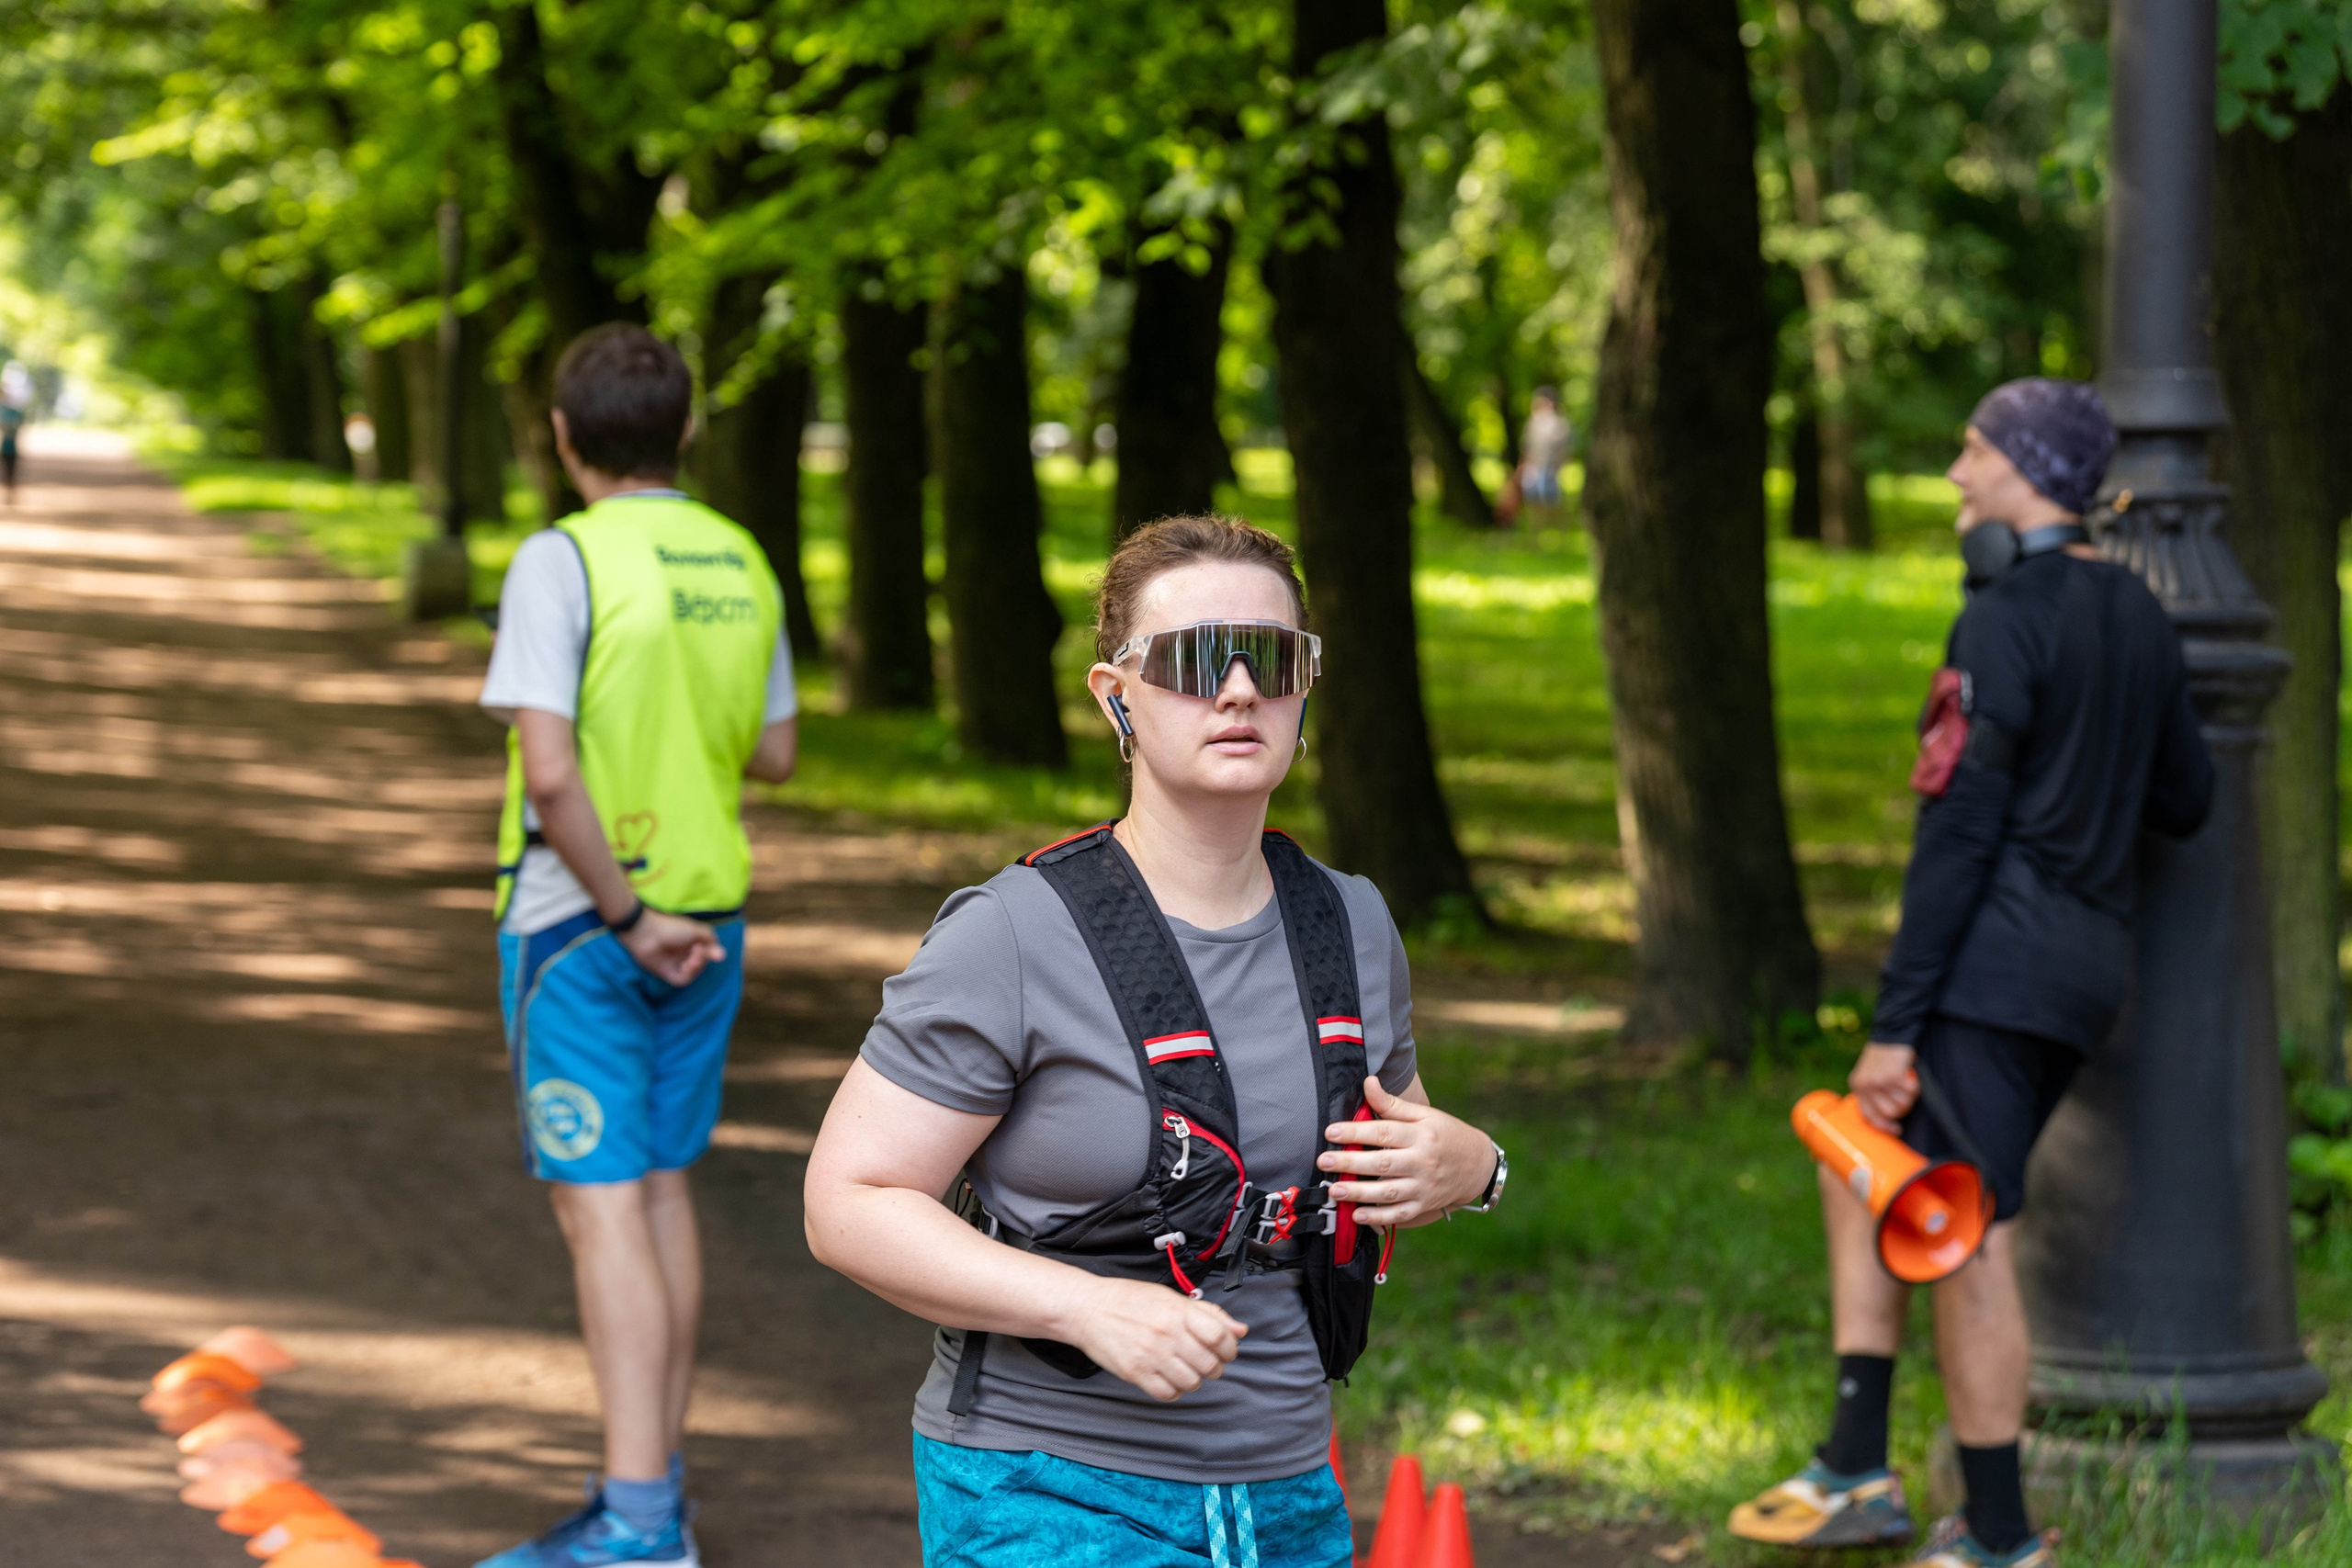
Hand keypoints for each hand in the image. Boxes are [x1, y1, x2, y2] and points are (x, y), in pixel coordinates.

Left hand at [617, 907, 726, 986]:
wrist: (646, 933)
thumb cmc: (671, 927)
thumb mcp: (696, 930)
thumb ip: (710, 940)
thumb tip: (722, 955)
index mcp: (691, 942)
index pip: (707, 952)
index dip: (713, 953)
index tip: (715, 952)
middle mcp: (684, 954)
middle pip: (701, 964)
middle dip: (703, 959)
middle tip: (698, 951)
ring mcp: (675, 964)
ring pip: (693, 973)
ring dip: (696, 968)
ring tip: (692, 960)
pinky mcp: (666, 973)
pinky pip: (681, 980)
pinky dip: (687, 975)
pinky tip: (686, 967)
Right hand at [1066, 1276, 1246, 1401]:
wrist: (1089, 1308)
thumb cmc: (1130, 1300)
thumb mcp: (1172, 1297)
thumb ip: (1209, 1314)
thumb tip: (1240, 1330)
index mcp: (1179, 1311)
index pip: (1220, 1337)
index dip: (1230, 1348)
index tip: (1226, 1350)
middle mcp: (1167, 1334)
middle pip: (1209, 1364)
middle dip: (1214, 1367)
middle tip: (1205, 1361)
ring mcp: (1151, 1355)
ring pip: (1191, 1383)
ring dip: (1194, 1379)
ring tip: (1185, 1368)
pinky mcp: (1135, 1373)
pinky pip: (1167, 1393)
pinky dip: (1173, 1390)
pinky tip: (1168, 1378)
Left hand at [1317, 1075, 1495, 1226]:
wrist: (1478, 1165)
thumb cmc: (1446, 1134)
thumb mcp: (1424, 1115)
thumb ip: (1393, 1104)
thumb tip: (1368, 1082)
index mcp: (1421, 1135)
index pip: (1384, 1131)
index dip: (1355, 1131)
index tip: (1330, 1131)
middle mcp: (1422, 1161)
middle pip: (1382, 1163)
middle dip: (1350, 1162)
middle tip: (1323, 1161)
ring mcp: (1424, 1186)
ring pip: (1388, 1192)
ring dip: (1359, 1193)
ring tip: (1335, 1190)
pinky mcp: (1424, 1205)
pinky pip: (1399, 1214)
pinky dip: (1379, 1217)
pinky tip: (1358, 1215)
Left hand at [1850, 1043, 1918, 1132]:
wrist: (1891, 1033)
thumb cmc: (1886, 1057)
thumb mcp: (1872, 1074)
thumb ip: (1874, 1094)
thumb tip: (1889, 1118)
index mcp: (1858, 1086)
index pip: (1869, 1116)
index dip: (1884, 1126)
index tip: (1897, 1129)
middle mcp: (1865, 1085)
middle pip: (1889, 1114)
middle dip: (1903, 1107)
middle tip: (1906, 1094)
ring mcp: (1878, 1081)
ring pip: (1901, 1105)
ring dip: (1910, 1096)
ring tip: (1908, 1082)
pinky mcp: (1892, 1076)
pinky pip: (1910, 1092)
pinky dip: (1916, 1086)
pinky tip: (1912, 1076)